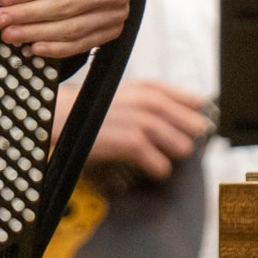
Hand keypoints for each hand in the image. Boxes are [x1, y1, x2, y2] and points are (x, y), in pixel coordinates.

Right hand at [77, 80, 211, 179]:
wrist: (61, 117)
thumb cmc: (93, 108)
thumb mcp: (128, 93)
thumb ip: (157, 101)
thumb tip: (192, 114)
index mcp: (151, 88)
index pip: (195, 102)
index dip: (192, 118)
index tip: (187, 127)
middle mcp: (151, 101)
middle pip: (195, 126)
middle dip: (185, 138)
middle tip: (169, 145)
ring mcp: (144, 122)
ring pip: (183, 147)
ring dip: (171, 155)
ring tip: (155, 155)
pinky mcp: (134, 143)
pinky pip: (163, 166)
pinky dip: (157, 170)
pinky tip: (146, 166)